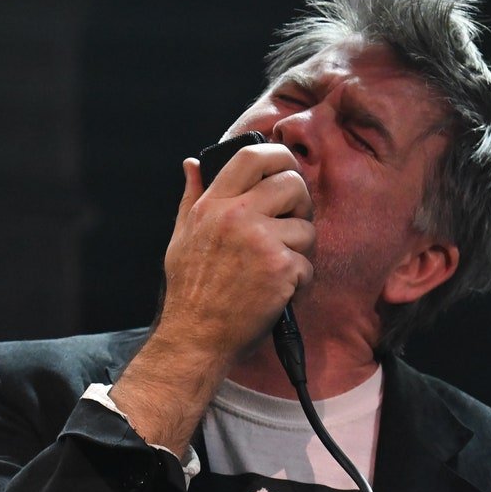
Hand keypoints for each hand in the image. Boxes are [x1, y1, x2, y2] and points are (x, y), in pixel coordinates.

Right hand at [158, 143, 314, 362]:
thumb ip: (192, 196)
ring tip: (278, 267)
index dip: (279, 155)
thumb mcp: (182, 236)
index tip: (287, 168)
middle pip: (292, 183)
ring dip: (300, 249)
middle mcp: (237, 215)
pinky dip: (299, 281)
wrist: (196, 337)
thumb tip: (191, 164)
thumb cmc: (190, 290)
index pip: (252, 156)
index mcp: (212, 204)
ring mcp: (261, 241)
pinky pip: (308, 264)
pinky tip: (278, 291)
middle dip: (300, 203)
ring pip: (306, 227)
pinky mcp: (281, 269)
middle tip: (290, 224)